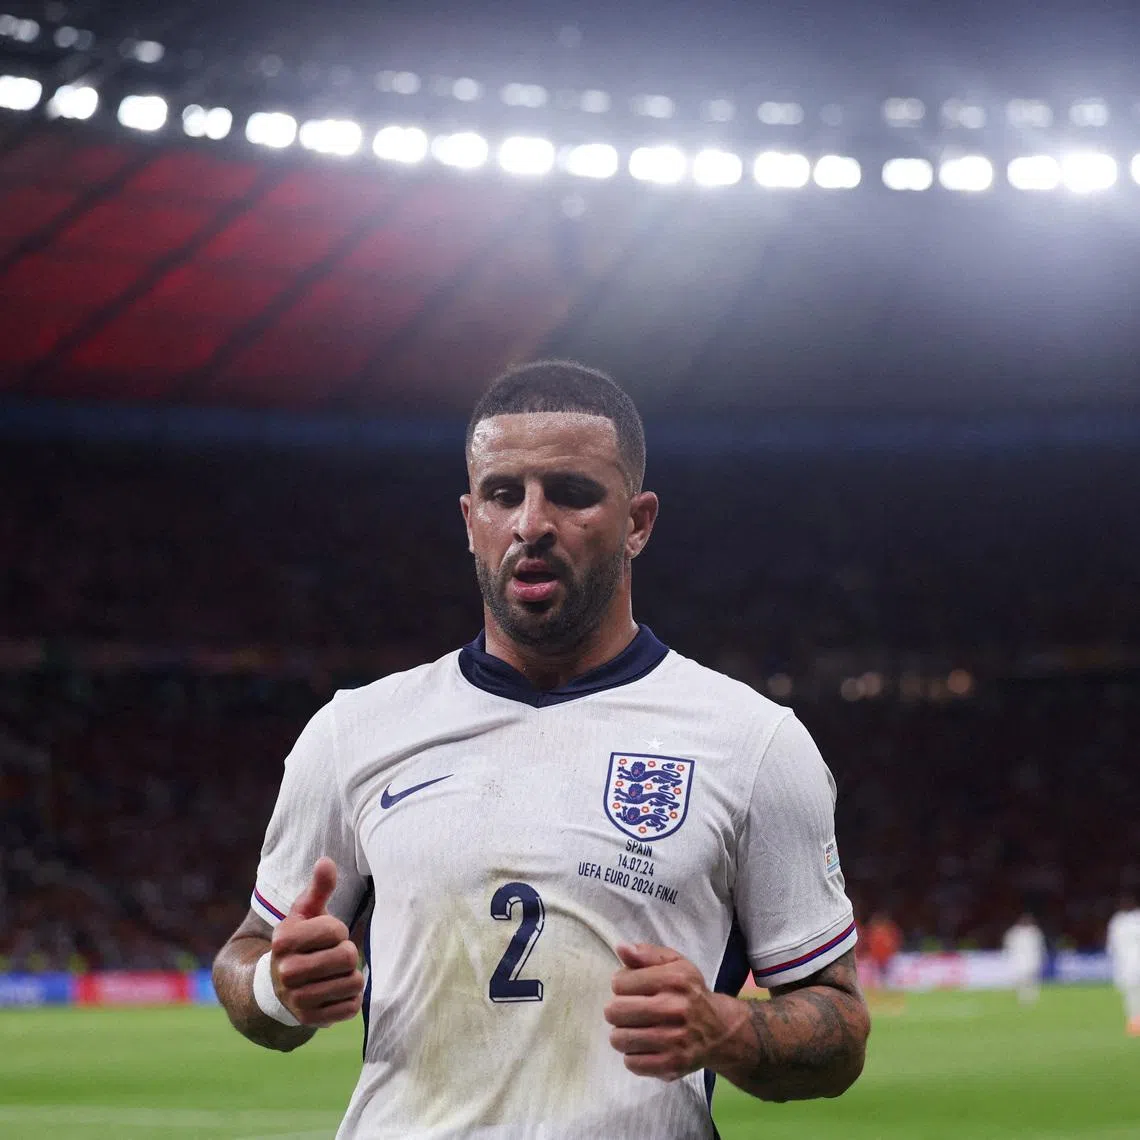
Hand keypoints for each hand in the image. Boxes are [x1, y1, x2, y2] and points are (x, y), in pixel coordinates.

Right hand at [270, 857, 363, 1027]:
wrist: (278, 986)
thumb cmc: (302, 940)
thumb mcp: (306, 912)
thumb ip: (318, 888)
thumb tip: (326, 861)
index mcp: (283, 940)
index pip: (336, 930)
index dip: (337, 930)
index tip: (327, 934)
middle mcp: (286, 973)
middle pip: (348, 957)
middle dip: (347, 952)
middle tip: (334, 954)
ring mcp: (298, 1000)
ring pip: (354, 982)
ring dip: (351, 975)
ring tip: (334, 972)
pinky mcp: (311, 1021)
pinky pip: (352, 1006)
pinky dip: (350, 997)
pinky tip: (335, 991)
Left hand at [604, 943, 748, 1081]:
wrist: (720, 1031)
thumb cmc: (690, 992)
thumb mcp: (675, 963)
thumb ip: (646, 954)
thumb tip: (620, 947)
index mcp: (674, 979)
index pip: (620, 983)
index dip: (621, 985)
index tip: (631, 989)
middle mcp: (675, 1009)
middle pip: (615, 1012)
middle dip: (616, 1010)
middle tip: (629, 1010)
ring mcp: (673, 1040)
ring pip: (620, 1039)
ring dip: (622, 1034)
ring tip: (635, 1028)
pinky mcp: (672, 1065)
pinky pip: (631, 1063)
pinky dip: (633, 1055)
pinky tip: (644, 1046)